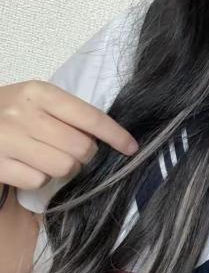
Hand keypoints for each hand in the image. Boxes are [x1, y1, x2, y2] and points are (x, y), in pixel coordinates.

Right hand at [0, 80, 138, 192]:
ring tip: (42, 156)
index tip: (131, 147)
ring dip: (60, 168)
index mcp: (38, 92)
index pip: (89, 115)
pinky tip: (23, 165)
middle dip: (83, 155)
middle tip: (68, 150)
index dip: (115, 134)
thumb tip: (106, 138)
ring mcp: (8, 139)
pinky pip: (37, 180)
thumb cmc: (5, 112)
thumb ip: (65, 114)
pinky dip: (36, 178)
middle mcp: (23, 113)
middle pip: (81, 147)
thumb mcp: (33, 101)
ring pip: (63, 167)